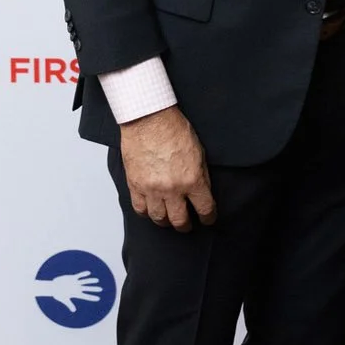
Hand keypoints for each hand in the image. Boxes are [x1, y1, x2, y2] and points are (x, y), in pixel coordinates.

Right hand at [36, 271, 103, 311]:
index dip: (92, 297)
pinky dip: (83, 274)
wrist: (53, 287)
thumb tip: (74, 310)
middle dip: (93, 289)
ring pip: (85, 281)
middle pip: (87, 289)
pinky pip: (79, 275)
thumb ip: (69, 304)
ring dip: (91, 281)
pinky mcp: (72, 278)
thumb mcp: (64, 300)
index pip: (86, 296)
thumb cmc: (58, 294)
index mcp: (76, 294)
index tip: (98, 299)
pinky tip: (88, 273)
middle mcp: (77, 288)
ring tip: (97, 280)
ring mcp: (75, 283)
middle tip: (101, 289)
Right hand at [120, 106, 216, 232]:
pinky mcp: (135, 185)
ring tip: (168, 219)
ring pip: (159, 219)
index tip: (208, 219)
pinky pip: (140, 209)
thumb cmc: (173, 129)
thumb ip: (201, 176)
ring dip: (166, 221)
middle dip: (186, 226)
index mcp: (192, 180)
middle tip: (187, 225)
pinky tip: (152, 210)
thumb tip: (202, 193)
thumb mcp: (199, 152)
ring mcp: (152, 189)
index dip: (208, 217)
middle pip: (180, 220)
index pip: (204, 209)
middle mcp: (172, 189)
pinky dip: (147, 213)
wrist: (148, 118)